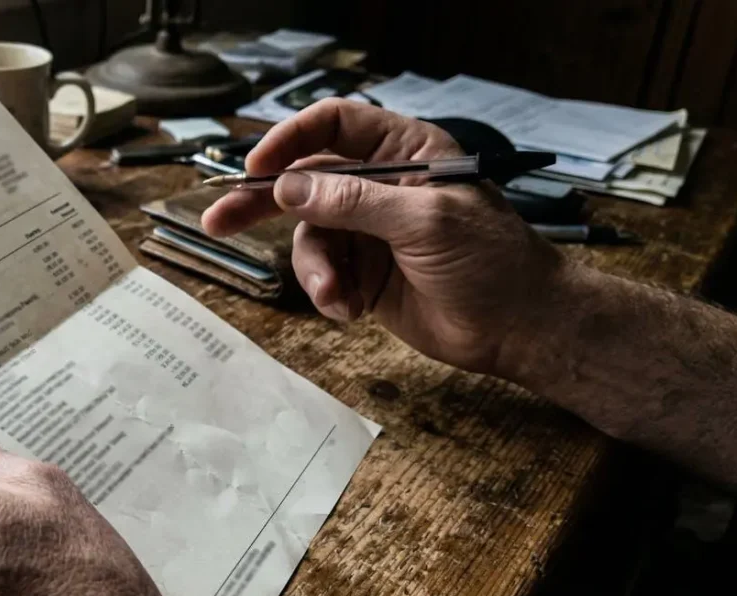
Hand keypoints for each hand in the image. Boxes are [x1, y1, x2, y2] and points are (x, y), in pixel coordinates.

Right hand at [202, 98, 565, 375]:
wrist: (519, 328)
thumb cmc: (491, 261)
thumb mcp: (424, 221)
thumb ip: (353, 202)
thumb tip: (289, 188)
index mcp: (404, 152)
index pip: (334, 126)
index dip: (291, 141)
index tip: (257, 169)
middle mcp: (379, 186)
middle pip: (304, 181)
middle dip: (262, 205)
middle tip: (217, 221)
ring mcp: (368, 231)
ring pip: (309, 238)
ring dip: (315, 270)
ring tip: (337, 296)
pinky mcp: (363, 273)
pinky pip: (322, 274)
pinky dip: (329, 293)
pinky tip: (352, 309)